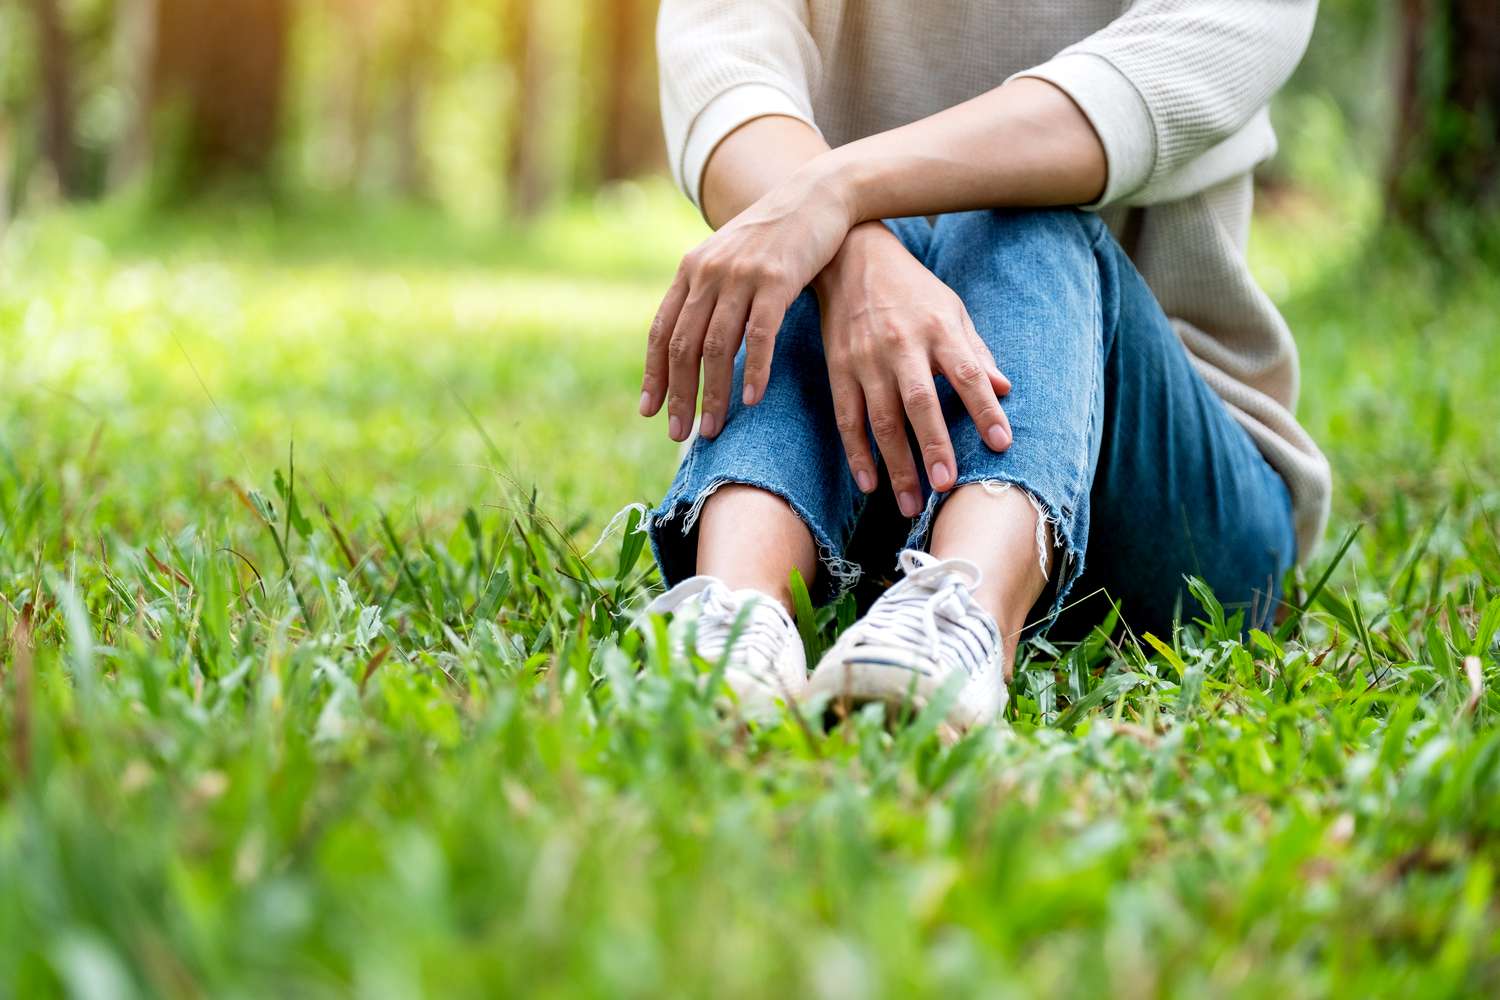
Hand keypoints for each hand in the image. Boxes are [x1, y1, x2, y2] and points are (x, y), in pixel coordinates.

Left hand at [639, 164, 854, 440]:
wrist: (817, 195)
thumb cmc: (776, 237)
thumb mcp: (730, 259)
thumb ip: (708, 293)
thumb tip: (692, 342)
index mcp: (692, 270)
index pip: (662, 331)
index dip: (653, 374)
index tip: (650, 412)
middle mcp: (709, 272)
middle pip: (683, 346)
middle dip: (680, 395)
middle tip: (681, 435)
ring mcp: (741, 275)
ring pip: (717, 346)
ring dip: (712, 394)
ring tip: (713, 429)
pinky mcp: (776, 279)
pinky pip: (759, 335)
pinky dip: (753, 371)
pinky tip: (750, 400)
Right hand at [814, 222, 1011, 516]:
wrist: (849, 257)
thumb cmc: (910, 288)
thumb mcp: (951, 308)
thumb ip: (975, 351)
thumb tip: (1005, 389)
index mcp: (937, 329)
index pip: (966, 373)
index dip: (983, 409)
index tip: (1001, 443)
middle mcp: (901, 346)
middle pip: (919, 403)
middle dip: (932, 446)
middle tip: (945, 486)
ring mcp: (866, 360)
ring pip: (881, 419)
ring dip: (895, 464)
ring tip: (910, 504)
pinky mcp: (838, 369)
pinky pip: (847, 418)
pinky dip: (856, 452)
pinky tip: (869, 483)